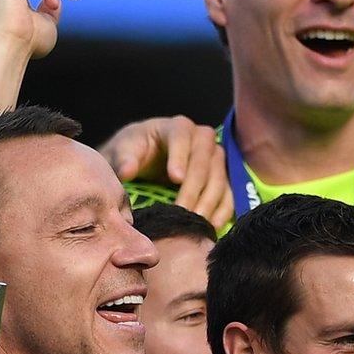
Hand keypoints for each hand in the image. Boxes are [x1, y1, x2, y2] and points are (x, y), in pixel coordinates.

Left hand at [99, 117, 232, 227]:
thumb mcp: (124, 151)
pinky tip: (211, 226)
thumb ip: (124, 159)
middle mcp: (202, 138)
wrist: (146, 159)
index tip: (174, 178)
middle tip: (181, 210)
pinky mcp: (223, 177)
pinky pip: (229, 193)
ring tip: (194, 222)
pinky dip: (223, 211)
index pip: (182, 137)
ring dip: (208, 202)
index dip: (180, 157)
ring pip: (219, 177)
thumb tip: (127, 172)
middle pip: (204, 160)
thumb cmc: (134, 152)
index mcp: (177, 127)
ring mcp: (215, 157)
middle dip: (193, 187)